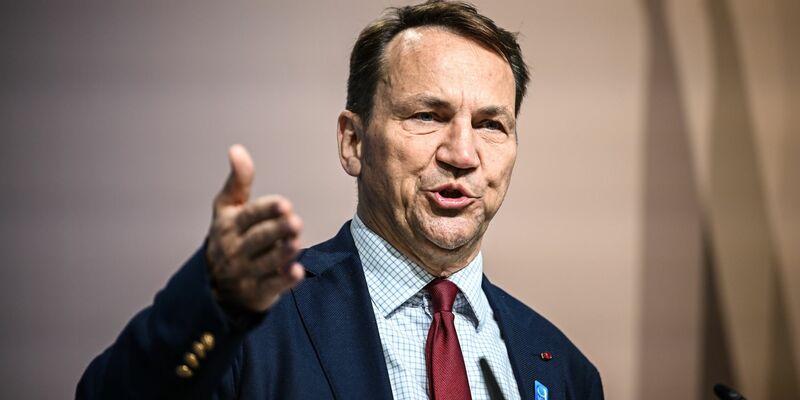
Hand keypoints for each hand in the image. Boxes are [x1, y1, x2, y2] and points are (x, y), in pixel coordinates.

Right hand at [205, 144, 304, 311]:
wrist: (213, 284)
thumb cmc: (228, 236)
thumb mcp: (227, 209)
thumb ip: (238, 181)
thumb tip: (236, 149)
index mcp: (230, 226)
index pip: (249, 216)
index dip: (266, 210)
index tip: (284, 203)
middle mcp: (236, 249)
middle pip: (258, 239)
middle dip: (277, 230)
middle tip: (295, 222)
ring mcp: (246, 272)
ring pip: (266, 262)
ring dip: (282, 253)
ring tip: (296, 242)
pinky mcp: (258, 292)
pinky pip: (272, 286)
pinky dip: (284, 280)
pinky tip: (297, 271)